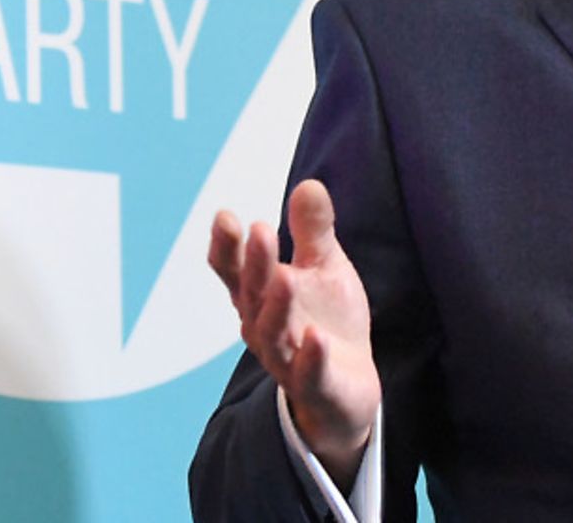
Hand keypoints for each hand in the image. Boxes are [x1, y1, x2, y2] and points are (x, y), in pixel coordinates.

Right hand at [209, 179, 379, 485]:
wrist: (348, 389)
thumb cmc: (326, 321)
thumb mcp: (324, 269)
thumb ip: (313, 232)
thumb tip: (309, 184)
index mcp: (260, 296)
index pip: (235, 271)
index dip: (227, 247)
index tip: (225, 216)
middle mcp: (264, 327)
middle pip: (253, 295)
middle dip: (254, 264)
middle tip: (259, 229)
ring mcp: (287, 360)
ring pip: (272, 334)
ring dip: (276, 306)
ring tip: (286, 277)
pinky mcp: (315, 387)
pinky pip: (308, 374)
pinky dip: (310, 357)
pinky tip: (316, 337)